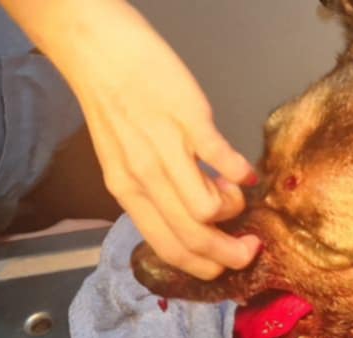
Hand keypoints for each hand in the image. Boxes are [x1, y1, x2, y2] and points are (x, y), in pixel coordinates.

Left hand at [1, 0, 260, 278]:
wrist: (101, 54)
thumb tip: (196, 217)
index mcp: (127, 193)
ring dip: (232, 209)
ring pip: (207, 210)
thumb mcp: (123, 161)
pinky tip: (245, 170)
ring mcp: (166, 151)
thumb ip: (154, 191)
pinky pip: (221, 161)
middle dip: (230, 254)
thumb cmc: (115, 107)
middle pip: (194, 238)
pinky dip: (239, 172)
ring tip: (233, 191)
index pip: (169, 249)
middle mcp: (144, 179)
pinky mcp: (189, 121)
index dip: (206, 267)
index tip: (229, 265)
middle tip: (251, 247)